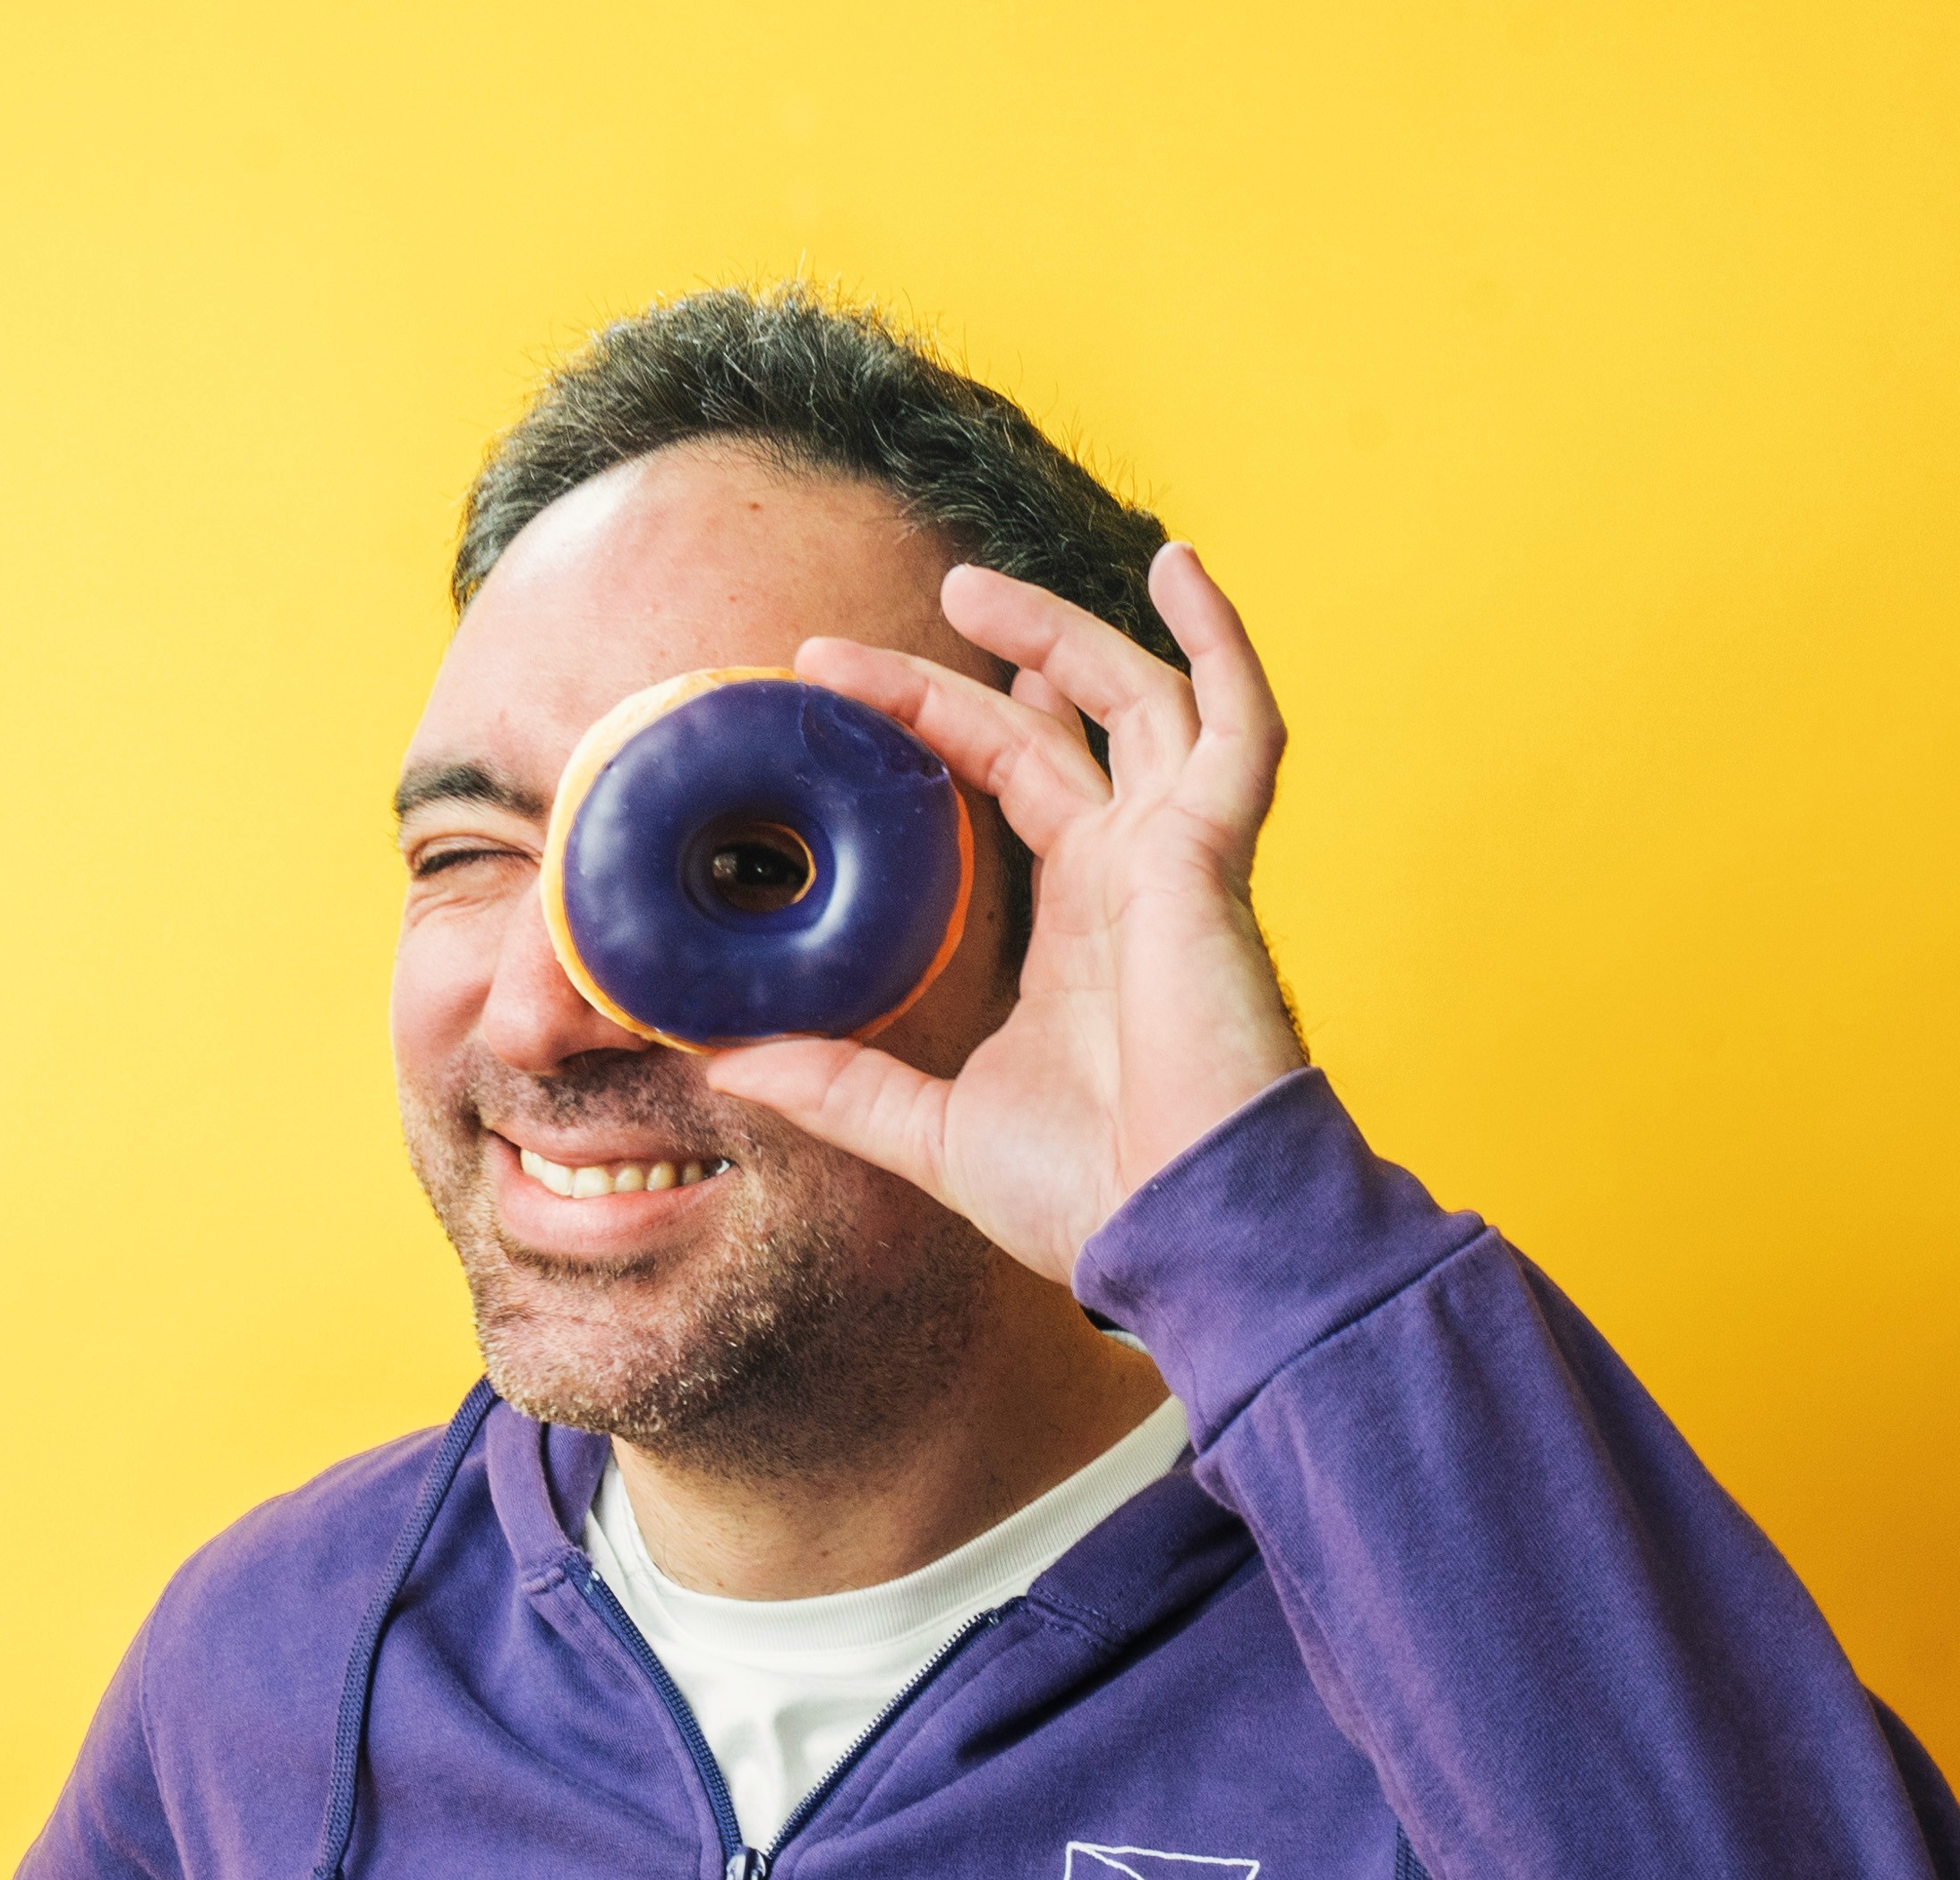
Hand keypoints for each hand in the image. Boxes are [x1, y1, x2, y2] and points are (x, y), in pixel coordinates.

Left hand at [703, 544, 1307, 1283]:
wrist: (1181, 1231)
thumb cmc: (1090, 1196)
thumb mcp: (929, 1130)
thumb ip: (836, 1085)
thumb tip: (721, 1057)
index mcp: (1080, 924)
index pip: (1011, 783)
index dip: (938, 723)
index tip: (844, 687)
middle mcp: (1133, 875)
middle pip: (1059, 728)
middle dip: (980, 665)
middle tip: (878, 632)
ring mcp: (1179, 861)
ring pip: (1136, 700)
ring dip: (1060, 634)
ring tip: (971, 585)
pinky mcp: (1212, 862)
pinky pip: (1238, 725)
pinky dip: (1220, 642)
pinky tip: (1178, 568)